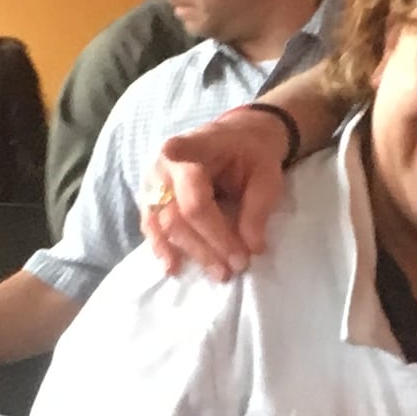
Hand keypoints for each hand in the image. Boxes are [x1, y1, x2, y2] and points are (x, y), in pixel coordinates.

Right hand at [145, 103, 295, 279]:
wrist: (235, 142)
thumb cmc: (251, 157)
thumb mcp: (267, 175)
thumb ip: (258, 208)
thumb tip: (252, 247)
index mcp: (202, 144)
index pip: (190, 150)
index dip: (178, 150)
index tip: (170, 149)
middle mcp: (169, 162)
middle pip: (183, 208)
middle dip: (211, 242)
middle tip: (238, 265)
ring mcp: (153, 181)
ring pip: (165, 223)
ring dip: (192, 251)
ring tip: (218, 273)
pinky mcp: (149, 198)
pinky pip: (151, 226)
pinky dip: (162, 248)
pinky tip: (173, 267)